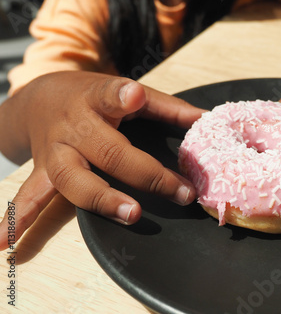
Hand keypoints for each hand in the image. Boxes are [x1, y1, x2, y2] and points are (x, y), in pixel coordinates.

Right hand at [0, 71, 204, 249]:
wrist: (41, 97)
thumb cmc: (93, 97)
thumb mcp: (126, 90)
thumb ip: (166, 107)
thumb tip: (206, 120)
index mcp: (96, 98)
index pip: (109, 95)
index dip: (120, 96)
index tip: (133, 96)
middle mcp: (74, 126)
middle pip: (108, 151)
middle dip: (145, 173)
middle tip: (179, 192)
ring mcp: (56, 151)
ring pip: (73, 178)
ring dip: (101, 199)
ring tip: (130, 214)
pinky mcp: (43, 171)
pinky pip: (30, 196)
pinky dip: (18, 220)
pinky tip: (4, 243)